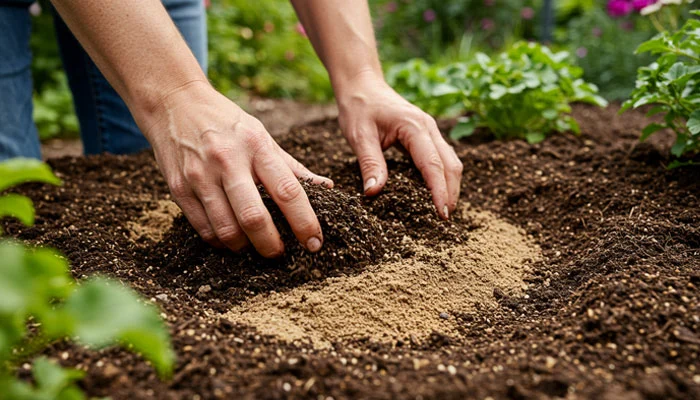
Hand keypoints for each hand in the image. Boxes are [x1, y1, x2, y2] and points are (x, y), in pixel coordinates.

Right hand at [141, 81, 331, 256]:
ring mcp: (200, 176)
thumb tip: (326, 188)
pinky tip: (230, 237)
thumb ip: (291, 166)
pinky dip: (220, 241)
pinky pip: (203, 228)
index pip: (287, 191)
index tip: (314, 243)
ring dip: (244, 246)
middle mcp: (228, 161)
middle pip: (254, 217)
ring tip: (253, 245)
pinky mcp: (178, 188)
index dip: (304, 222)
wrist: (174, 102)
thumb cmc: (227, 122)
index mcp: (257, 146)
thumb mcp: (262, 136)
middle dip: (271, 244)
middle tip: (280, 253)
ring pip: (226, 229)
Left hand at [335, 72, 462, 218]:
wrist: (361, 84)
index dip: (439, 191)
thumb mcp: (359, 136)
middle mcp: (429, 128)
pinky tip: (435, 194)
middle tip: (445, 220)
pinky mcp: (425, 136)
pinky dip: (442, 177)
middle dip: (451, 193)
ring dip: (450, 186)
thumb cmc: (359, 107)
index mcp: (415, 127)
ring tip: (443, 211)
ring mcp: (430, 131)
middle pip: (450, 165)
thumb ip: (370, 163)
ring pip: (450, 162)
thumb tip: (374, 193)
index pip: (433, 165)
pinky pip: (441, 159)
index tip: (442, 214)